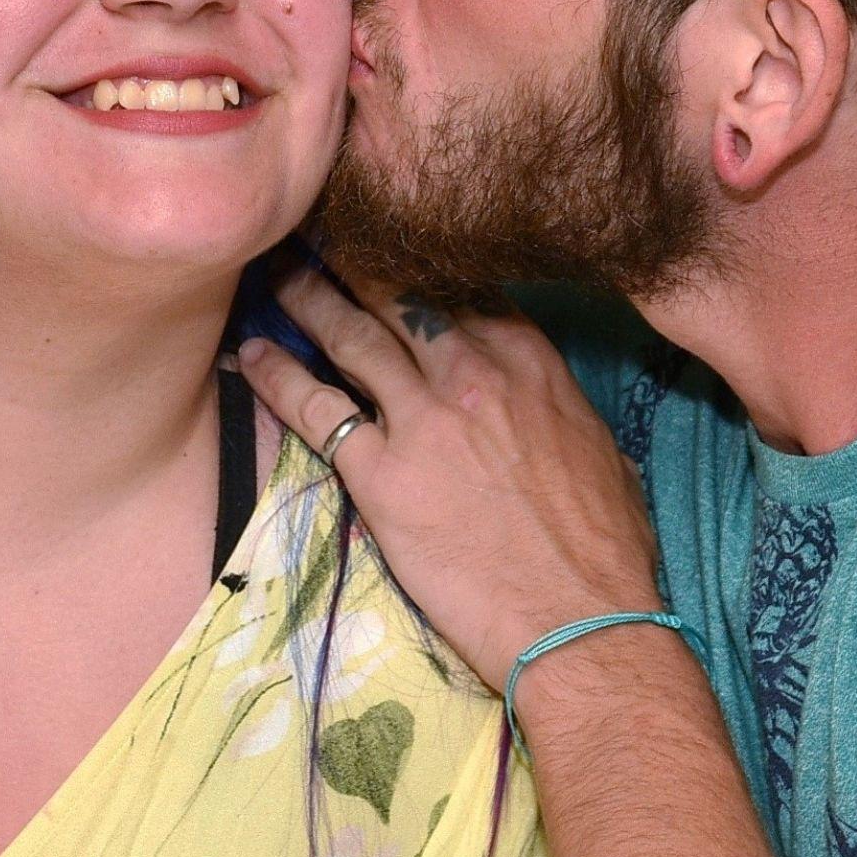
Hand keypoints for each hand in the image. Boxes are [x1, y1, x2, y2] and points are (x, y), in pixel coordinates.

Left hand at [236, 266, 661, 688]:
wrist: (583, 621)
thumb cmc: (604, 546)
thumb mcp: (596, 444)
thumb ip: (551, 401)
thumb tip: (535, 398)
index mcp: (530, 359)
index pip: (461, 282)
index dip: (417, 256)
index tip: (389, 239)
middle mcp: (472, 371)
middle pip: (397, 294)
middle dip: (355, 260)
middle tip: (319, 235)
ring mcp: (423, 418)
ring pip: (350, 336)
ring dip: (308, 300)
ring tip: (279, 274)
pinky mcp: (381, 475)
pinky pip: (315, 408)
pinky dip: (277, 377)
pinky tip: (252, 356)